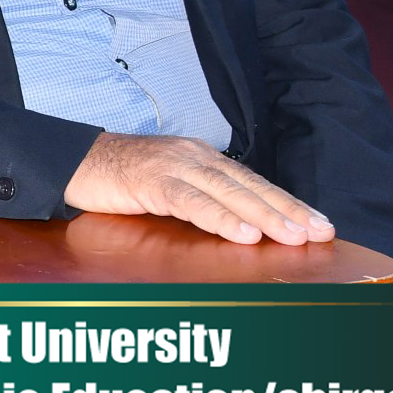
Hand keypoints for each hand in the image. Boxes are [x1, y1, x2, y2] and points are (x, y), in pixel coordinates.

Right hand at [63, 132, 334, 246]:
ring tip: (292, 236)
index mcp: (201, 157)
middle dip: (287, 210)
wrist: (72, 161)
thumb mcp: (170, 186)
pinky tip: (242, 234)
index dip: (287, 202)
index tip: (320, 223)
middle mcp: (194, 156)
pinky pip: (192, 202)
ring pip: (228, 192)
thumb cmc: (121, 179)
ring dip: (264, 215)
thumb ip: (202, 199)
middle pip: (249, 185)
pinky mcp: (150, 181)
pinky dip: (220, 218)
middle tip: (319, 232)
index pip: (253, 181)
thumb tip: (243, 227)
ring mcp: (173, 166)